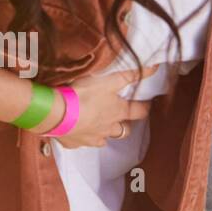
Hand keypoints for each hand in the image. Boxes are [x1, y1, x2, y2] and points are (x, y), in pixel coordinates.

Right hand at [40, 65, 159, 147]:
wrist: (57, 113)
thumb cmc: (84, 95)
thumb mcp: (108, 81)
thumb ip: (129, 75)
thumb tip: (154, 68)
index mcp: (117, 112)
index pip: (139, 112)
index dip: (144, 107)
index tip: (145, 104)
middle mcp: (108, 128)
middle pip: (123, 131)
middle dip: (124, 125)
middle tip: (119, 118)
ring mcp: (92, 138)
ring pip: (103, 138)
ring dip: (102, 132)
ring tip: (95, 124)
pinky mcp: (75, 142)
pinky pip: (81, 142)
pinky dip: (80, 137)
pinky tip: (74, 130)